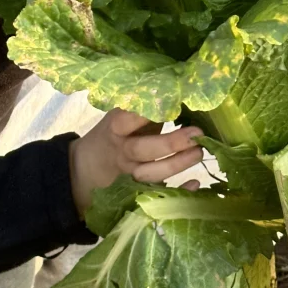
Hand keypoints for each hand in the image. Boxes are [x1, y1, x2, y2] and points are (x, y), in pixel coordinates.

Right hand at [69, 110, 204, 215]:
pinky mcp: (138, 189)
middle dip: (170, 143)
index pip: (128, 119)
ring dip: (176, 164)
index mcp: (116, 128)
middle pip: (141, 150)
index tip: (173, 103)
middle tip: (197, 134)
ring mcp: (129, 173)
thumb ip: (144, 109)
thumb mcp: (122, 116)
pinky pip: (158, 193)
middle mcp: (122, 151)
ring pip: (149, 174)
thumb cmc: (116, 133)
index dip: (148, 113)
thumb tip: (182, 93)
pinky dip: (177, 190)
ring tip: (199, 152)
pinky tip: (195, 184)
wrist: (88, 165)